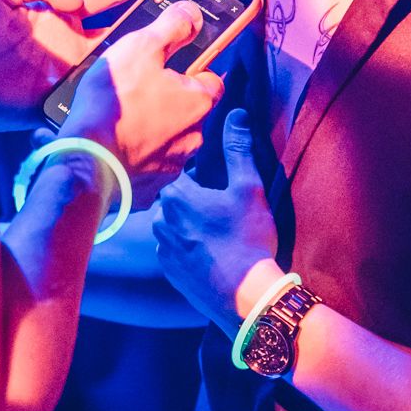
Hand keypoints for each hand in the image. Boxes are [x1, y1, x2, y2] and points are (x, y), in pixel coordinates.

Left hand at [0, 0, 175, 126]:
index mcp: (57, 12)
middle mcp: (68, 43)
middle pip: (126, 28)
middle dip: (161, 17)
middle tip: (198, 8)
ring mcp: (65, 74)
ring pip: (119, 65)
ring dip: (150, 59)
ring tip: (187, 51)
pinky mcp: (53, 103)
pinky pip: (92, 100)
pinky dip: (118, 98)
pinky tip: (147, 94)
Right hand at [66, 0, 223, 207]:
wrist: (87, 162)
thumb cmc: (114, 103)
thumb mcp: (141, 47)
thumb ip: (171, 27)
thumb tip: (192, 14)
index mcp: (199, 101)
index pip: (212, 76)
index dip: (193, 65)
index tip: (172, 62)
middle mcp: (195, 136)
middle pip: (189, 108)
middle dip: (169, 98)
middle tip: (137, 87)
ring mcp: (173, 164)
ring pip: (169, 136)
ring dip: (153, 126)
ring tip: (121, 116)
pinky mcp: (151, 185)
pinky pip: (148, 161)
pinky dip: (137, 152)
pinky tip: (115, 141)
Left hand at [150, 111, 281, 329]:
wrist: (245, 296)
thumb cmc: (248, 238)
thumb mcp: (249, 189)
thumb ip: (239, 149)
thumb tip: (237, 114)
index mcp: (177, 196)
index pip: (185, 176)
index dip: (206, 181)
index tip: (223, 191)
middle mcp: (160, 220)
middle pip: (176, 201)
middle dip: (194, 202)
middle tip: (223, 213)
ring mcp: (163, 249)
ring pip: (172, 225)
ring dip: (189, 226)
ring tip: (218, 234)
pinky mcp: (169, 272)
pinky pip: (174, 250)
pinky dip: (189, 249)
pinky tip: (212, 254)